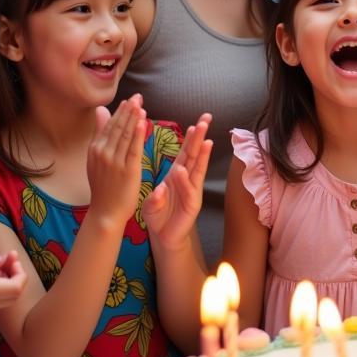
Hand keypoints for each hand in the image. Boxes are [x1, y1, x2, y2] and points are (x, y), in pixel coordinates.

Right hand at [87, 95, 145, 226]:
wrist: (105, 212)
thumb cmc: (104, 185)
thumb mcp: (96, 158)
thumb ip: (101, 134)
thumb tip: (101, 111)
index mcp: (95, 149)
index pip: (110, 125)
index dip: (121, 111)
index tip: (130, 99)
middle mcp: (103, 153)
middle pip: (118, 127)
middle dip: (128, 110)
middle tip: (138, 96)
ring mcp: (114, 162)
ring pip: (126, 135)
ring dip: (133, 118)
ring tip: (140, 104)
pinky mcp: (128, 170)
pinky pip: (133, 149)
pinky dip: (138, 134)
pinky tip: (142, 122)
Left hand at [143, 115, 212, 250]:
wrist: (163, 236)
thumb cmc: (158, 215)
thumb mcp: (151, 201)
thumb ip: (155, 195)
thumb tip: (161, 189)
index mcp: (176, 174)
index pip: (186, 152)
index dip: (191, 138)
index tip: (196, 123)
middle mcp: (186, 180)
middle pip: (195, 154)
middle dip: (200, 137)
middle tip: (206, 120)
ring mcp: (191, 191)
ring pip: (197, 169)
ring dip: (202, 155)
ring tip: (206, 139)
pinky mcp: (192, 204)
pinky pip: (188, 189)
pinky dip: (185, 180)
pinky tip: (183, 170)